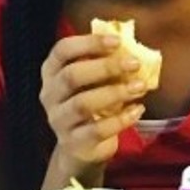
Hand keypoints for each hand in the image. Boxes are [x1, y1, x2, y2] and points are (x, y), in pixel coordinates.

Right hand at [39, 32, 146, 182]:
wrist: (80, 148)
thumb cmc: (91, 105)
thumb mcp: (92, 82)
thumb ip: (103, 64)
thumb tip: (131, 46)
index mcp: (51, 73)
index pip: (62, 51)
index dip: (88, 43)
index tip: (117, 41)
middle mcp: (49, 95)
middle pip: (71, 76)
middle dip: (105, 67)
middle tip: (135, 63)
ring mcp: (59, 120)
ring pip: (82, 104)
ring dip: (114, 93)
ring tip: (140, 87)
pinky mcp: (73, 142)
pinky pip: (96, 130)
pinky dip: (120, 119)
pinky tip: (137, 110)